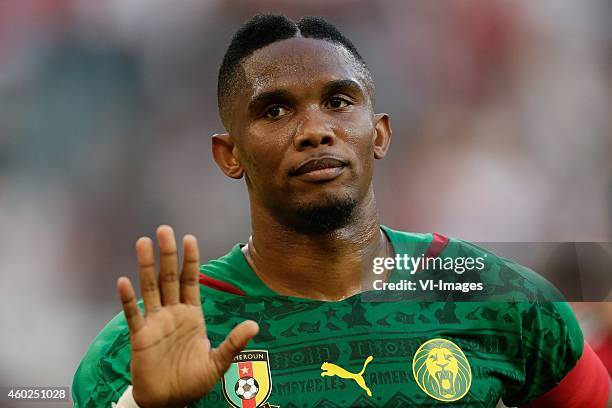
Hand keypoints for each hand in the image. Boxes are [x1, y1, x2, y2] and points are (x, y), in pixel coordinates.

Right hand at [117, 225, 258, 407]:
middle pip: (169, 277)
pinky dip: (128, 299)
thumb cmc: (193, 381)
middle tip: (165, 229)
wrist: (170, 402)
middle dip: (168, 253)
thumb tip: (255, 325)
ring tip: (143, 242)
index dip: (190, 260)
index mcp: (192, 314)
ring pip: (150, 288)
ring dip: (146, 266)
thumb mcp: (218, 362)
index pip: (191, 280)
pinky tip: (124, 281)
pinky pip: (133, 314)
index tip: (190, 238)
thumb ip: (234, 343)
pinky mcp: (140, 336)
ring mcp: (156, 322)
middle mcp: (173, 313)